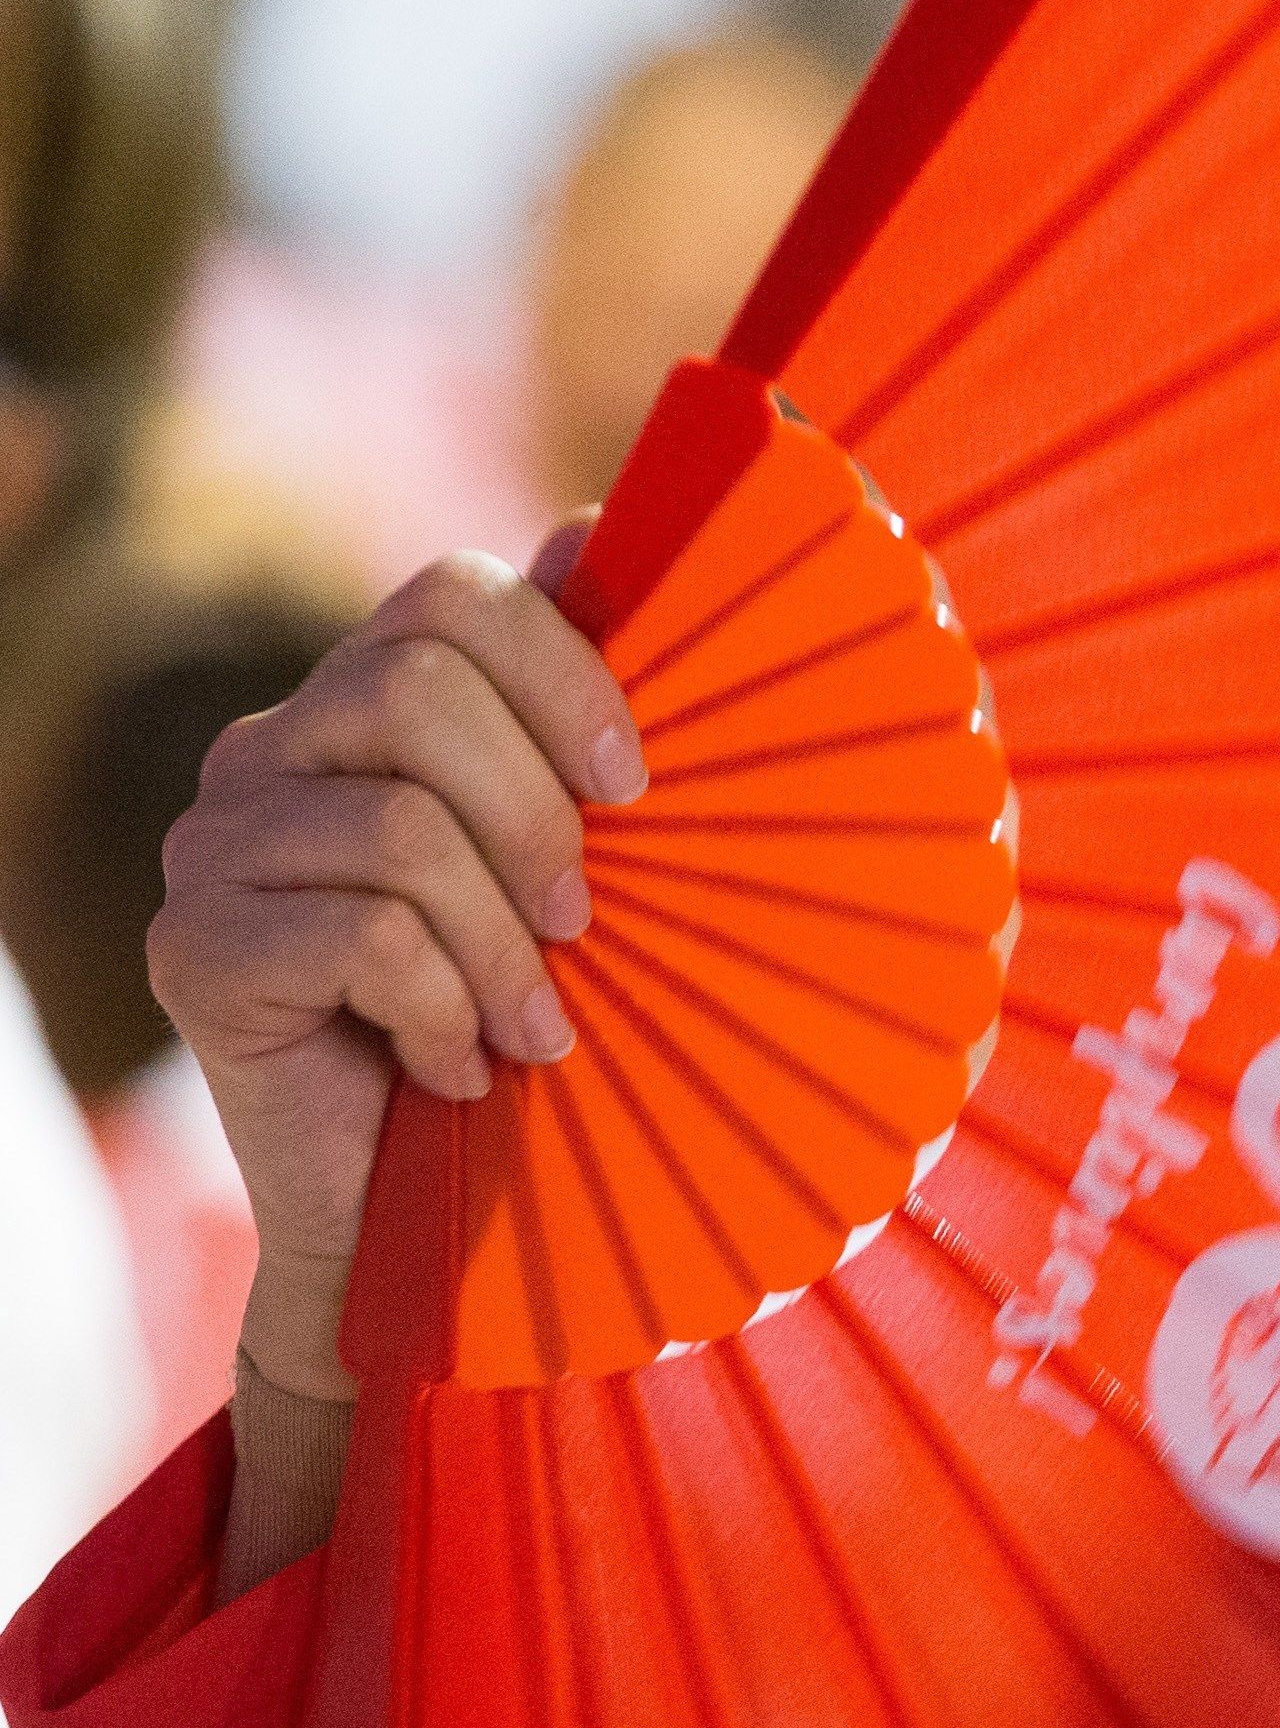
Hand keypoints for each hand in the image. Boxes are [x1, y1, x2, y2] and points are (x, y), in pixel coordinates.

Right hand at [146, 532, 636, 1400]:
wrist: (426, 1203)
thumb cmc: (527, 1012)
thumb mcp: (581, 861)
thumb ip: (576, 712)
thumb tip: (596, 524)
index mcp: (366, 706)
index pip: (451, 598)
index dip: (562, 672)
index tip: (637, 786)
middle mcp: (271, 753)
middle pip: (410, 687)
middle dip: (535, 814)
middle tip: (586, 923)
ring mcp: (216, 847)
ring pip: (397, 825)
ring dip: (504, 943)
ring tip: (535, 1024)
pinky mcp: (194, 950)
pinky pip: (359, 934)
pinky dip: (444, 1007)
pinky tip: (459, 1063)